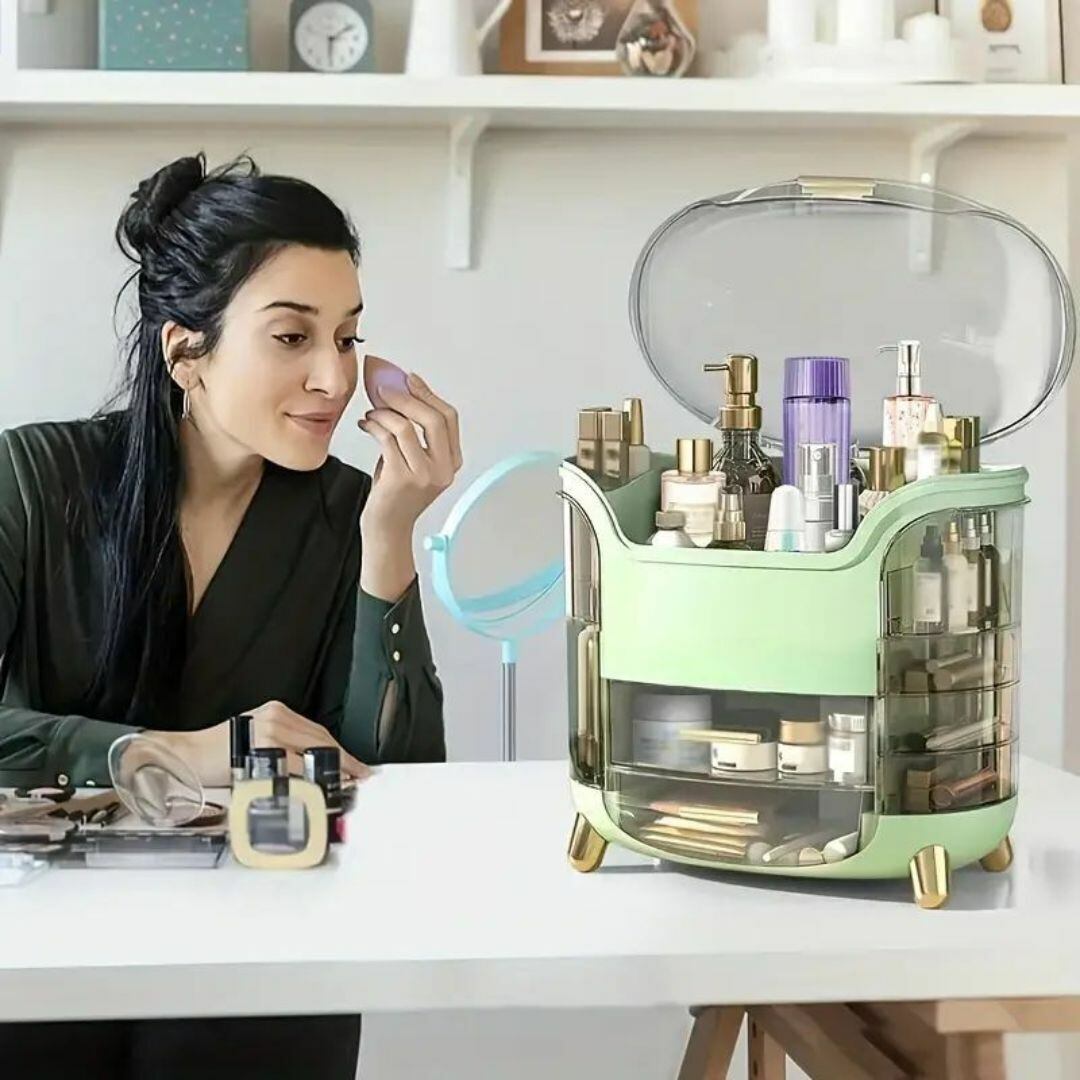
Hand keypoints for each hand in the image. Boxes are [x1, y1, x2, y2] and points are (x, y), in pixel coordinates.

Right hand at [147, 701, 370, 786]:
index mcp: (277, 712)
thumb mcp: (256, 739)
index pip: (318, 732)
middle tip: (359, 776)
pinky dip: (310, 777)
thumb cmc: (218, 752)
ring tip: (346, 784)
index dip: (340, 750)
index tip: (356, 765)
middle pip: (321, 739)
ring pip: (312, 751)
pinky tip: (320, 786)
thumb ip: (284, 746)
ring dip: (332, 769)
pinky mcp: (263, 747)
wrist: (188, 755)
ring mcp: (270, 730)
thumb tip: (313, 766)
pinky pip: (294, 765)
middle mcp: (276, 717)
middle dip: (344, 760)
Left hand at [357, 371, 461, 599]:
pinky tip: (366, 424)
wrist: (386, 529)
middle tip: (384, 389)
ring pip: (406, 426)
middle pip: (432, 418)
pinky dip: (374, 425)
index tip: (409, 379)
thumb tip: (400, 391)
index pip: (448, 418)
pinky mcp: (402, 478)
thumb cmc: (395, 494)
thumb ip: (414, 433)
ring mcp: (425, 475)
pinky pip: (388, 439)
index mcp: (452, 463)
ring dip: (384, 413)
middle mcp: (443, 469)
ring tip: (372, 413)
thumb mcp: (413, 461)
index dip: (429, 394)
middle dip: (406, 397)